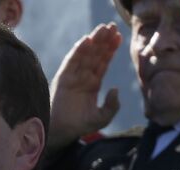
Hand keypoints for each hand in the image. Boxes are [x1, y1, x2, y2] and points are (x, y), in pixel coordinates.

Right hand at [49, 23, 122, 151]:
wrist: (61, 133)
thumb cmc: (79, 126)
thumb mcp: (102, 118)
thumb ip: (112, 106)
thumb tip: (115, 88)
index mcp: (92, 84)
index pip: (103, 62)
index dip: (111, 49)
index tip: (119, 36)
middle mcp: (82, 78)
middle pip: (95, 55)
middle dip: (103, 41)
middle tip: (112, 26)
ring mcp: (72, 78)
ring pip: (85, 55)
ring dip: (93, 41)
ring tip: (102, 29)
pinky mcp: (62, 79)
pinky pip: (71, 62)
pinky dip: (77, 51)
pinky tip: (86, 40)